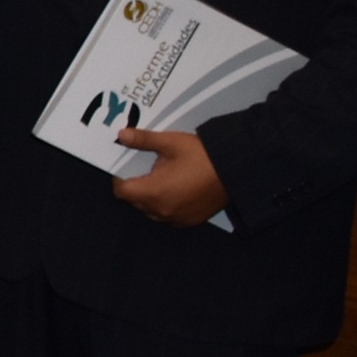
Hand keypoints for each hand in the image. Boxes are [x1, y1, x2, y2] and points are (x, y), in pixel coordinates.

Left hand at [113, 127, 228, 225]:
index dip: (120, 178)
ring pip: (150, 210)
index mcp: (154, 192)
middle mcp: (163, 210)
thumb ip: (143, 140)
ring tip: (162, 178)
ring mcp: (177, 218)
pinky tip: (175, 189)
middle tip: (146, 169)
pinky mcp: (190, 221)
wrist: (236, 171)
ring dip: (150, 197)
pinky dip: (166, 205)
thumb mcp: (170, 143)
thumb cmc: (203, 156)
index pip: (122, 191)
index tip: (126, 167)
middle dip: (135, 186)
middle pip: (135, 201)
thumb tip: (122, 135)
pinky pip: (168, 216)